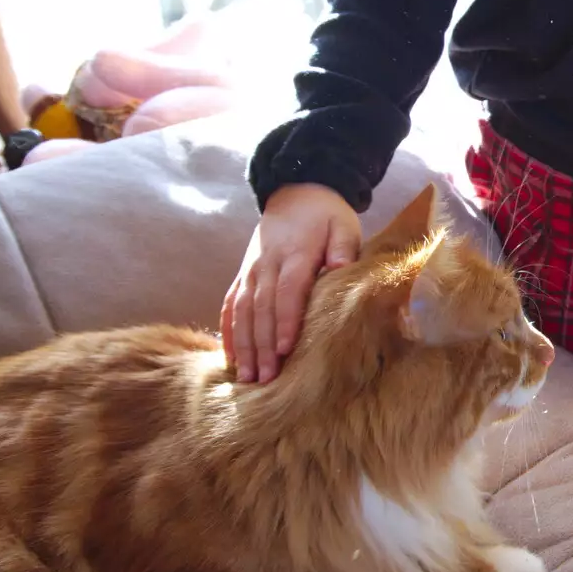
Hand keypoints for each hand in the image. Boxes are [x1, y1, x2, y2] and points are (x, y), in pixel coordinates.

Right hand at [221, 183, 360, 382]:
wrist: (296, 192)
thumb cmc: (327, 215)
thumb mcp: (344, 225)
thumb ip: (342, 248)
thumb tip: (339, 268)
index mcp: (294, 253)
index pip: (288, 291)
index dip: (284, 321)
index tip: (284, 349)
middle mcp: (266, 264)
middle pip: (261, 309)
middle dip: (261, 345)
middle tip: (265, 379)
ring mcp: (250, 270)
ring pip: (242, 312)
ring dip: (243, 346)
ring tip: (246, 378)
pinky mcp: (242, 275)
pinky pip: (230, 305)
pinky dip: (229, 332)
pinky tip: (231, 358)